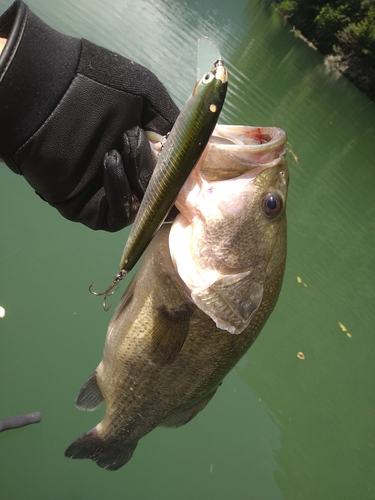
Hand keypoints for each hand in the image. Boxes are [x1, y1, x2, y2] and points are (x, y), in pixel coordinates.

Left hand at [0, 1, 178, 230]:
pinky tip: (110, 162)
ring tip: (120, 144)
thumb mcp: (146, 93)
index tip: (187, 162)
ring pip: (141, 207)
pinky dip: (119, 194)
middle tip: (139, 138)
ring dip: (138, 178)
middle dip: (156, 170)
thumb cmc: (95, 84)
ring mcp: (106, 193)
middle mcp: (127, 175)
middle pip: (158, 195)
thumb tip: (192, 149)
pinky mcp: (86, 208)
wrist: (46, 88)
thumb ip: (171, 122)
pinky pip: (115, 216)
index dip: (181, 174)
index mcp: (141, 152)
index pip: (170, 176)